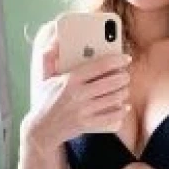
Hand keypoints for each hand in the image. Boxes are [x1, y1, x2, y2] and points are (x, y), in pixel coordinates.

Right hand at [25, 21, 132, 153]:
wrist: (42, 129)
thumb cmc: (45, 100)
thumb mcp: (44, 77)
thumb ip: (48, 56)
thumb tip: (55, 39)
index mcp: (70, 79)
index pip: (100, 66)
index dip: (117, 60)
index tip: (126, 59)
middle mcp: (78, 94)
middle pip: (111, 82)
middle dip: (123, 77)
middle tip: (125, 75)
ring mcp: (84, 111)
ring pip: (114, 98)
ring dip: (123, 92)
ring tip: (124, 88)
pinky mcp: (88, 124)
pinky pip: (112, 117)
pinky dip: (121, 111)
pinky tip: (124, 106)